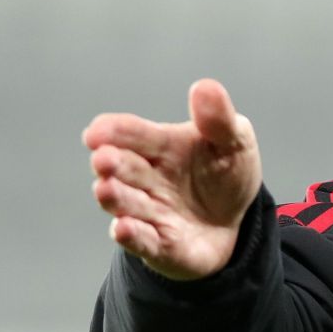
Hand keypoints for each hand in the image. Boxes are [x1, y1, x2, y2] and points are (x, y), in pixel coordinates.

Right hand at [84, 79, 263, 280]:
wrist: (235, 221)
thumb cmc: (224, 174)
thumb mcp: (233, 143)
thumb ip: (218, 120)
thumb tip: (204, 87)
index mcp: (161, 147)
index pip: (132, 135)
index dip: (113, 131)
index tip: (97, 132)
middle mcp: (146, 178)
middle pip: (123, 168)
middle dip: (111, 164)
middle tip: (103, 160)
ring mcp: (150, 212)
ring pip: (126, 204)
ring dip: (115, 197)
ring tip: (106, 189)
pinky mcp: (159, 244)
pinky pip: (142, 241)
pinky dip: (131, 235)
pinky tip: (122, 228)